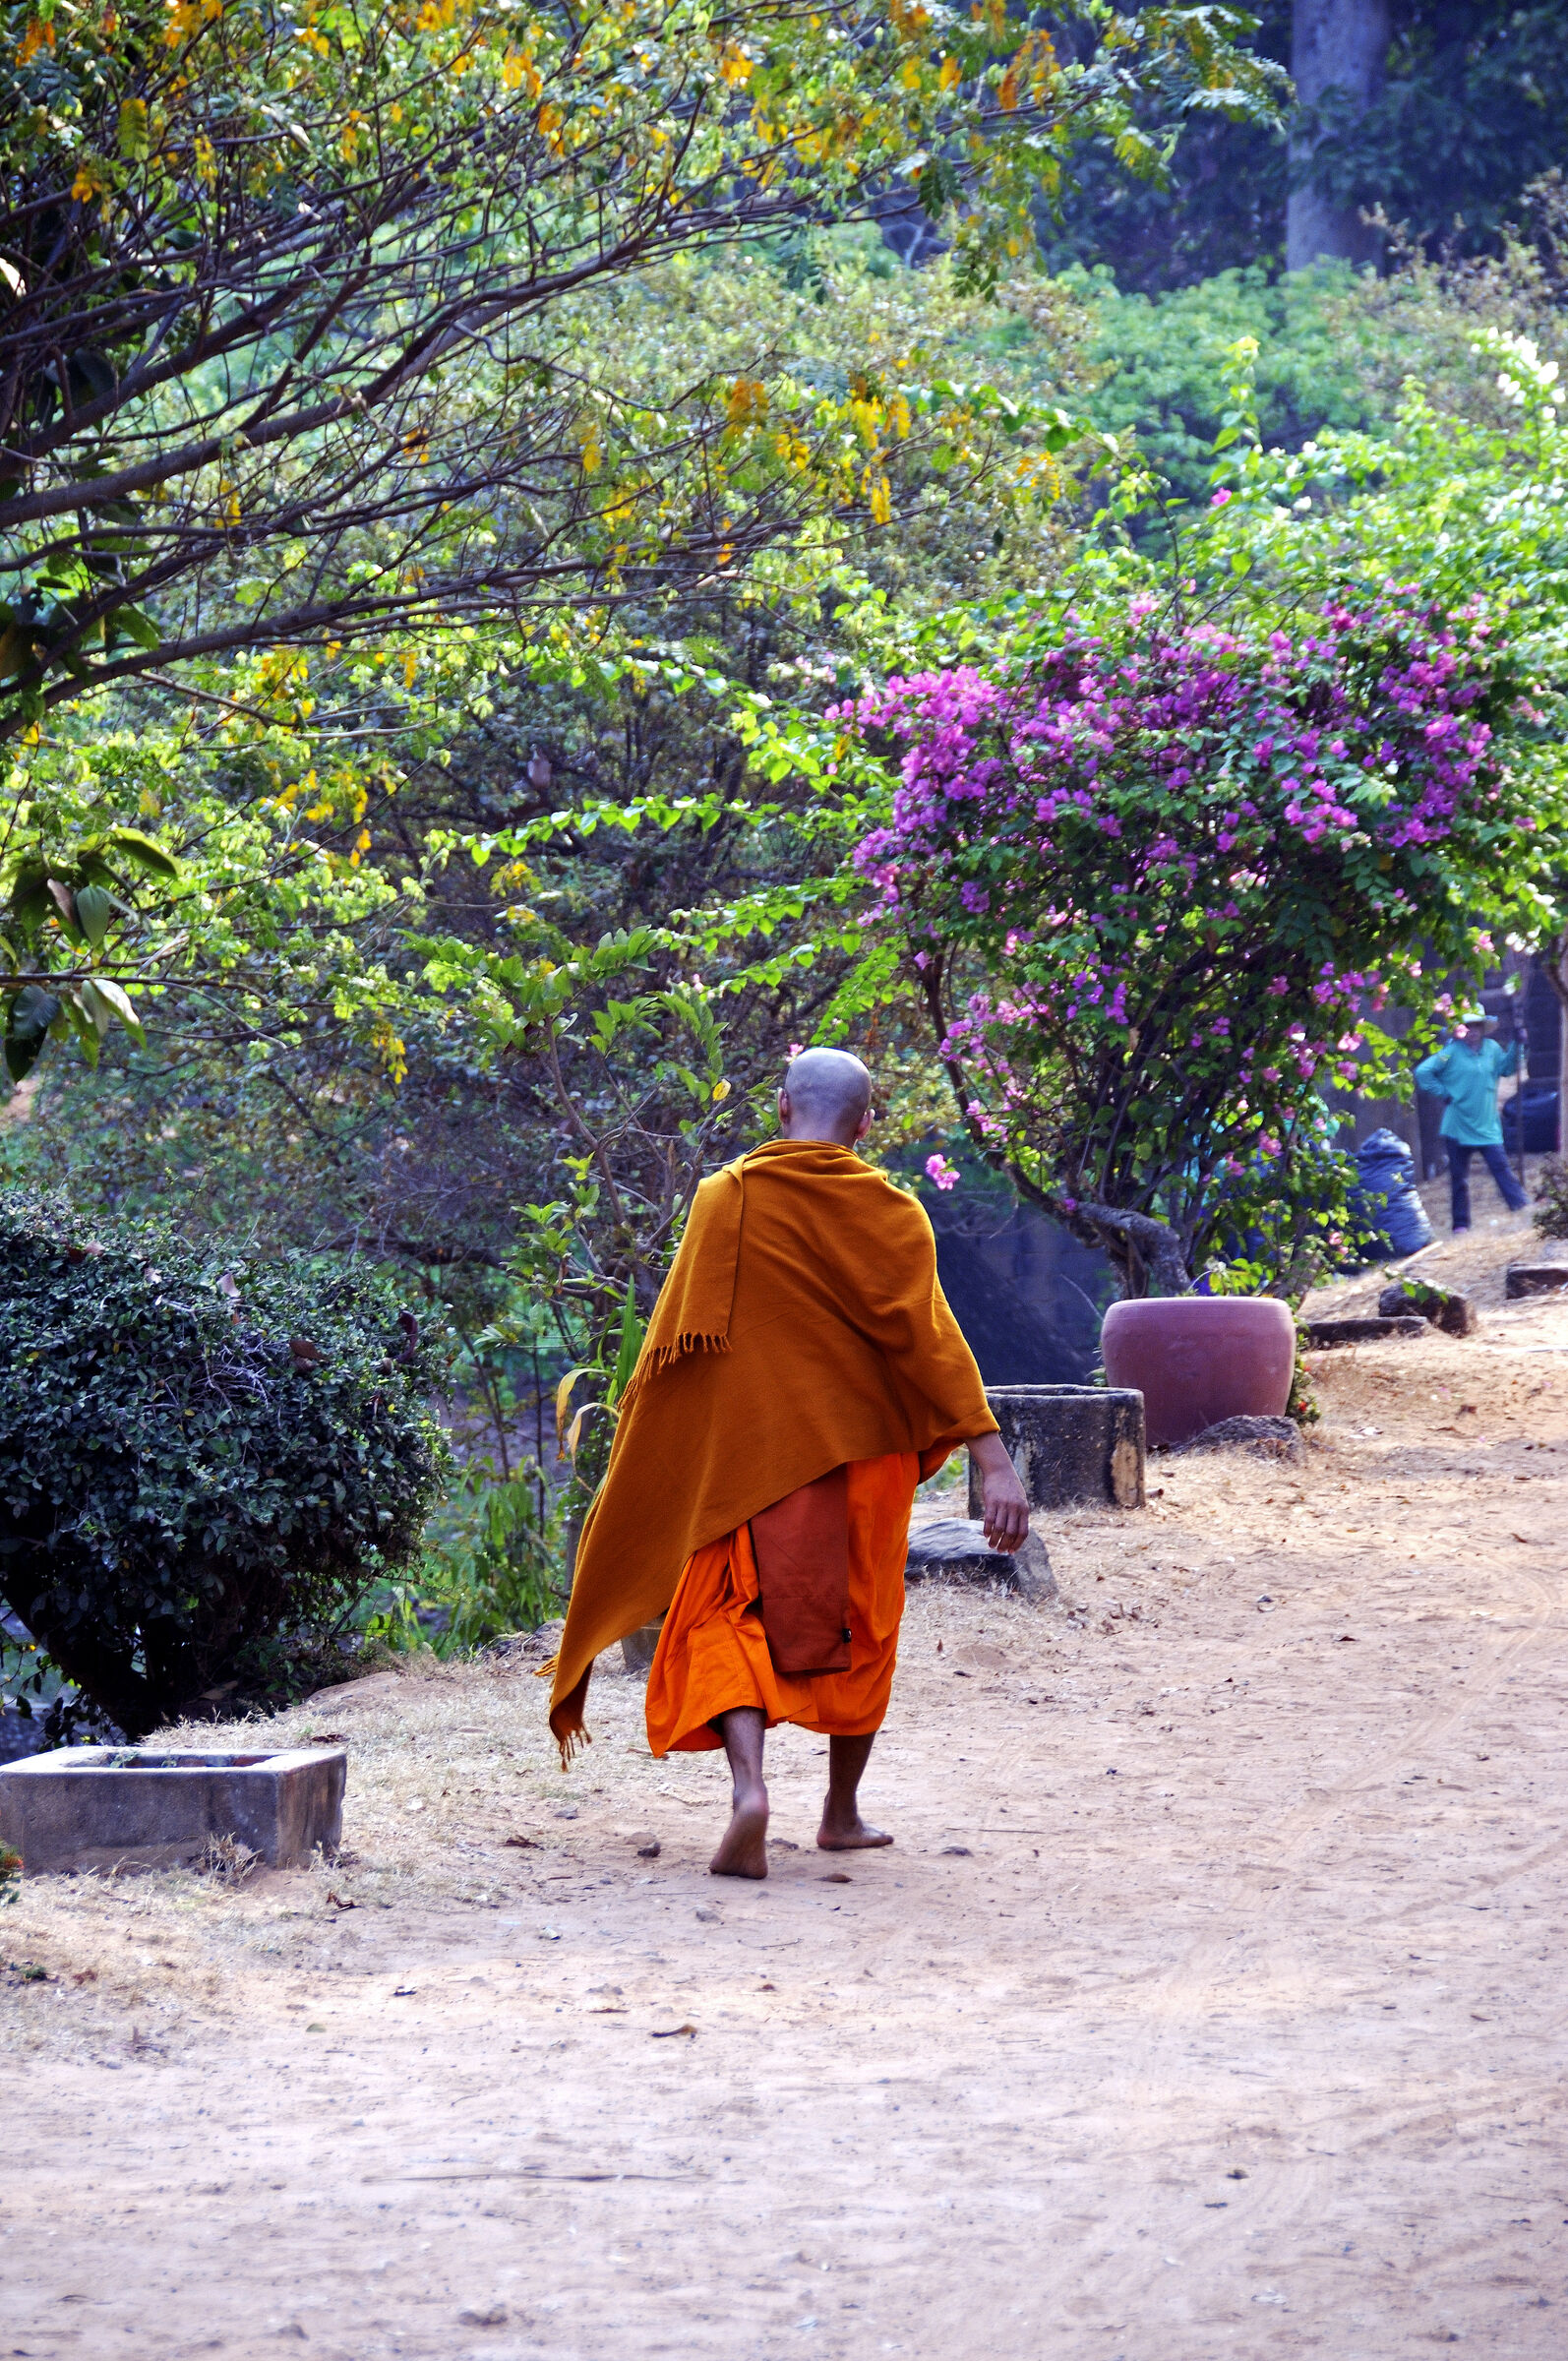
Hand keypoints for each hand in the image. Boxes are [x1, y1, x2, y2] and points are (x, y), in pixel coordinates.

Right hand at [967, 1432, 1029, 1552]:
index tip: (1011, 1551)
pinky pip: (989, 1520)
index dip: (1017, 1544)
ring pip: (999, 1528)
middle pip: (1010, 1533)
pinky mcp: (991, 1501)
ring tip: (991, 1545)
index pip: (1023, 1532)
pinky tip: (985, 1534)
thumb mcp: (1020, 1500)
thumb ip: (1020, 1515)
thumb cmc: (1011, 1487)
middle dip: (1005, 1544)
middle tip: (1000, 1551)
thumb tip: (1017, 1534)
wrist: (1000, 1470)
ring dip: (995, 1539)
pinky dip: (987, 1529)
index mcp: (1024, 1509)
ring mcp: (1003, 1505)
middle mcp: (1015, 1508)